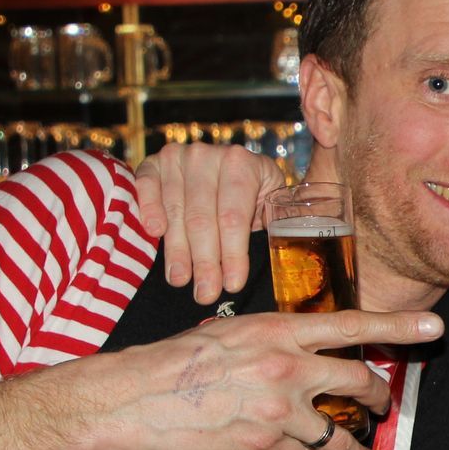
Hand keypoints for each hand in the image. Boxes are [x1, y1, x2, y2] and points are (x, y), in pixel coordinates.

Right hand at [90, 309, 441, 449]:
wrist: (134, 398)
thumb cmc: (174, 362)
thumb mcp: (226, 331)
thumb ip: (266, 338)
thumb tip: (288, 343)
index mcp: (277, 329)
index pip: (350, 325)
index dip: (396, 328)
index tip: (430, 330)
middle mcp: (286, 365)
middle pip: (358, 383)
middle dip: (380, 399)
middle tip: (385, 408)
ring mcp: (278, 407)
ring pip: (341, 433)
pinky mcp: (264, 443)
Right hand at [134, 142, 291, 304]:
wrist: (226, 169)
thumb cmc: (252, 196)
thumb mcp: (273, 203)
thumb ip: (284, 222)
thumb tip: (301, 256)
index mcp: (244, 164)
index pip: (234, 217)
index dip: (232, 254)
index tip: (232, 285)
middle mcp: (210, 156)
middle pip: (203, 218)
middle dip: (204, 262)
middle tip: (205, 294)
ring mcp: (180, 157)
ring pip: (176, 210)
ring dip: (177, 250)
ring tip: (180, 280)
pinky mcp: (155, 162)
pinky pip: (147, 186)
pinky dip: (149, 208)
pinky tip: (154, 233)